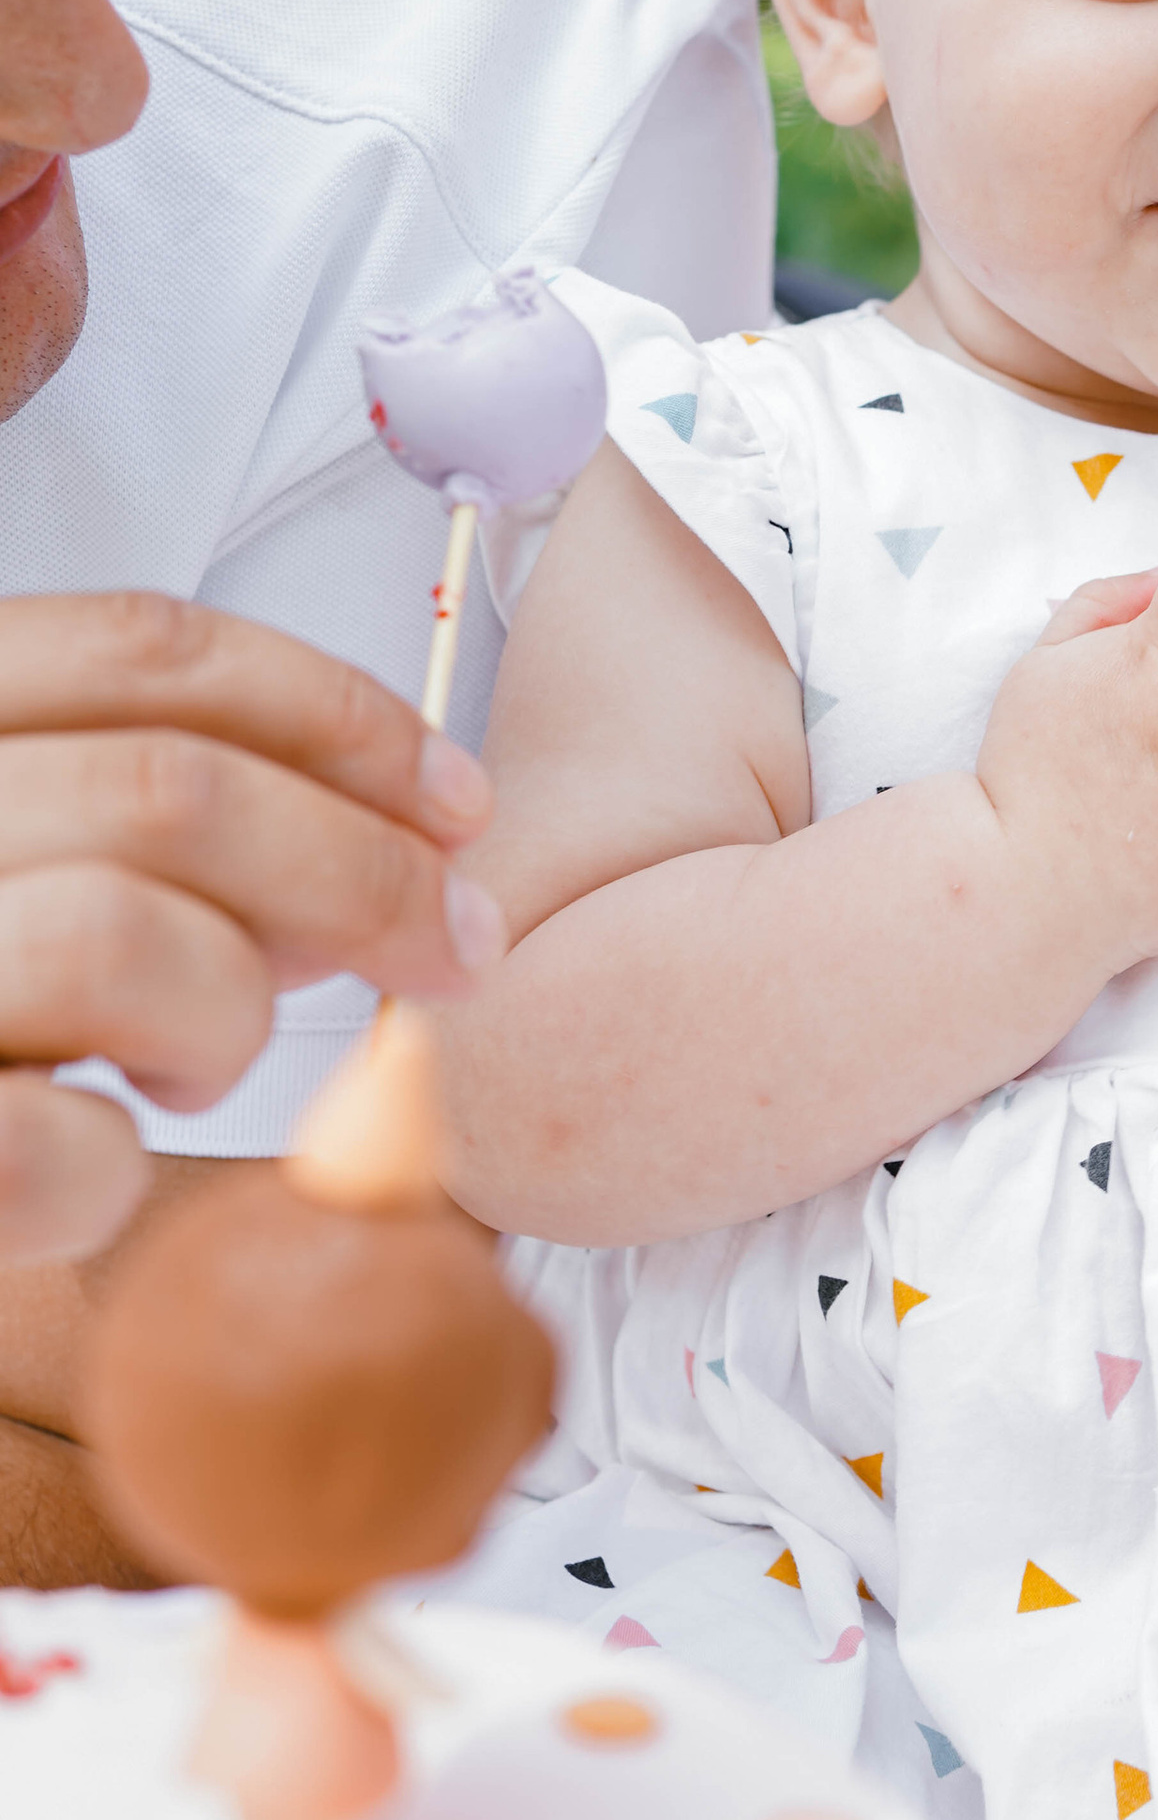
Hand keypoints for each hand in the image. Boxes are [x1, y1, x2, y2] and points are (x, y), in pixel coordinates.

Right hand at [0, 593, 500, 1261]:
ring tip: (191, 1060)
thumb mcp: (8, 844)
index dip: (334, 712)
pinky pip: (55, 1148)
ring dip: (223, 1013)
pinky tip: (85, 1155)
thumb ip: (131, 815)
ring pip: (129, 939)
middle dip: (363, 872)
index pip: (142, 649)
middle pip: (175, 791)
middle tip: (447, 950)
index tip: (452, 797)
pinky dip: (110, 1170)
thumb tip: (387, 846)